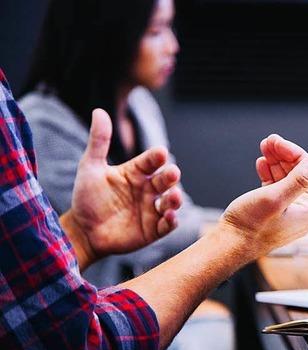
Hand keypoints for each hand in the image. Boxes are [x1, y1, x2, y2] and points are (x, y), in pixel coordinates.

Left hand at [62, 109, 182, 268]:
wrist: (82, 231)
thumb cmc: (87, 198)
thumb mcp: (90, 167)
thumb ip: (99, 141)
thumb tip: (99, 111)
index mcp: (136, 172)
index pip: (151, 161)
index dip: (156, 157)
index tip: (160, 153)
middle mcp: (148, 189)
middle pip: (165, 180)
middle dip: (171, 176)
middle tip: (172, 173)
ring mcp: (152, 209)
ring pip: (171, 201)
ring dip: (175, 199)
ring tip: (174, 197)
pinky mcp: (153, 229)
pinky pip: (168, 224)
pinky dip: (172, 221)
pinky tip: (169, 217)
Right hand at [220, 134, 307, 257]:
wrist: (229, 246)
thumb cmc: (250, 225)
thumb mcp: (275, 197)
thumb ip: (300, 179)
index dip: (294, 153)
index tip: (276, 141)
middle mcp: (304, 212)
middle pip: (299, 174)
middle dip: (284, 155)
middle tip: (268, 141)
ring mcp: (290, 213)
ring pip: (287, 179)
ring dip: (276, 162)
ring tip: (264, 148)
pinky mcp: (275, 213)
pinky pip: (277, 188)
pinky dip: (270, 174)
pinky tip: (262, 164)